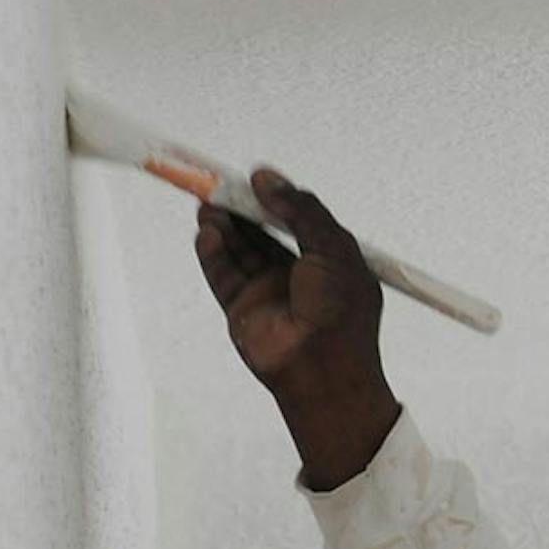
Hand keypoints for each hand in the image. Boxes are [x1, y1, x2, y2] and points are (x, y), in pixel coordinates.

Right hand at [194, 169, 399, 487]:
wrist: (323, 369)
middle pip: (262, 233)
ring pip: (239, 250)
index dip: (275, 200)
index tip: (253, 178)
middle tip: (220, 187)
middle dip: (242, 210)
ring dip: (223, 227)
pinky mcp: (243, 311)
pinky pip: (223, 275)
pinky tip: (207, 234)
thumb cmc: (340, 312)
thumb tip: (267, 178)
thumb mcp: (333, 248)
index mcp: (328, 261)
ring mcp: (268, 293)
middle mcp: (298, 276)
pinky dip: (212, 253)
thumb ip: (302, 210)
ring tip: (208, 206)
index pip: (297, 221)